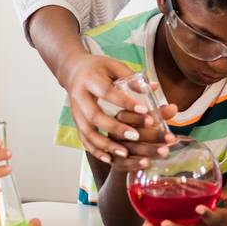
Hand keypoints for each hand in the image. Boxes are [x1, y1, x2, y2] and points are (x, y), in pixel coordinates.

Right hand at [61, 53, 172, 169]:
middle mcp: (79, 97)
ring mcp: (75, 112)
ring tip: (125, 153)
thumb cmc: (98, 68)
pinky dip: (95, 150)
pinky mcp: (76, 122)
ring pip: (87, 132)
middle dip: (115, 128)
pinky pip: (83, 139)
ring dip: (105, 145)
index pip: (107, 92)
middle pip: (95, 116)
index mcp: (90, 80)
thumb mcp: (114, 66)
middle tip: (136, 136)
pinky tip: (109, 159)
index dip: (125, 102)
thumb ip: (132, 77)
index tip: (144, 111)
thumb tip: (154, 87)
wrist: (72, 70)